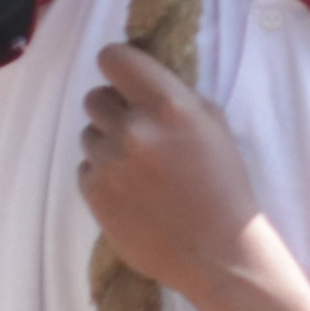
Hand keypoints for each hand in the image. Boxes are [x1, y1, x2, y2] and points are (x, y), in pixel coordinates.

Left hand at [78, 45, 276, 305]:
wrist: (218, 252)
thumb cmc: (224, 186)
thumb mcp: (212, 125)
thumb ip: (174, 96)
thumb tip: (140, 80)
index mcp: (167, 104)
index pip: (113, 57)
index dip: (117, 67)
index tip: (125, 80)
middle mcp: (132, 128)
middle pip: (95, 97)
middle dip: (113, 110)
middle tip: (136, 132)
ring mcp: (108, 162)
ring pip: (88, 134)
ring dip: (108, 145)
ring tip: (138, 171)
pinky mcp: (93, 193)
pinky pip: (86, 169)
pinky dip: (103, 177)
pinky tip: (131, 194)